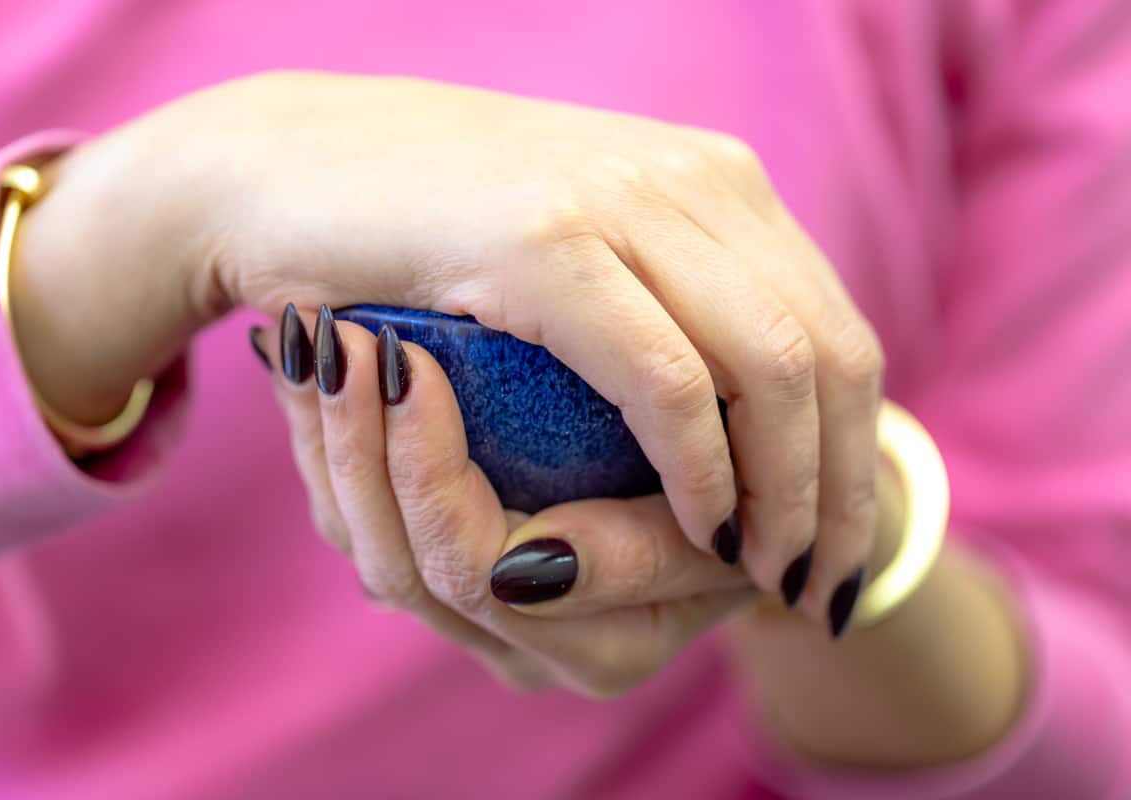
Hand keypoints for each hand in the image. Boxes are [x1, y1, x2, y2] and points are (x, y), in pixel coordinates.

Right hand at [13, 72, 883, 619]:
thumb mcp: (575, 252)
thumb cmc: (426, 228)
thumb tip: (726, 404)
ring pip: (772, 367)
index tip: (835, 544)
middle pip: (832, 354)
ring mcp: (620, 200)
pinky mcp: (544, 241)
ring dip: (788, 493)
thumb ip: (656, 298)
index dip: (855, 451)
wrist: (285, 161)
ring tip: (770, 575)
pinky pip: (667, 379)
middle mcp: (689, 177)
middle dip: (842, 490)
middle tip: (818, 586)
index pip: (835, 328)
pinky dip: (700, 468)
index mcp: (710, 179)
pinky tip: (701, 531)